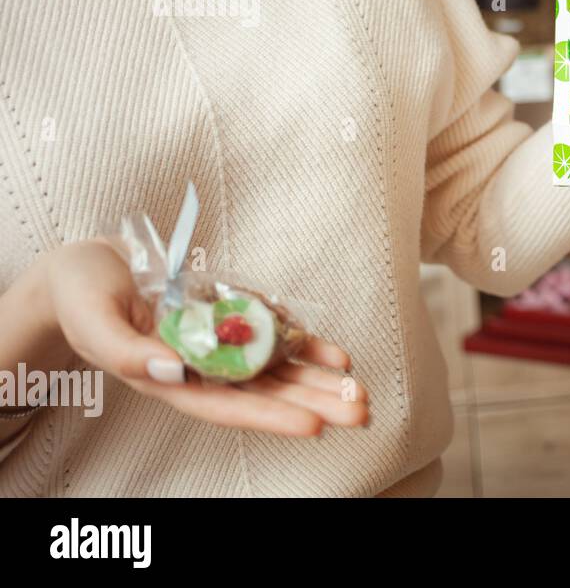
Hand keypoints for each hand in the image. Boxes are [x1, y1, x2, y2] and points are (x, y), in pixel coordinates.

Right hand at [39, 240, 367, 435]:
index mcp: (167, 380)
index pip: (228, 407)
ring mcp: (219, 345)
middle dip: (314, 404)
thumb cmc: (83, 298)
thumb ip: (126, 352)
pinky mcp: (231, 318)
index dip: (270, 417)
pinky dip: (306, 346)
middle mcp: (200, 369)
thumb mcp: (94, 323)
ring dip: (319, 381)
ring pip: (278, 370)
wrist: (88, 268)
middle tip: (360, 413)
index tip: (312, 426)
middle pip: (265, 394)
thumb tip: (171, 369)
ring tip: (359, 392)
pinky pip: (275, 337)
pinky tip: (337, 357)